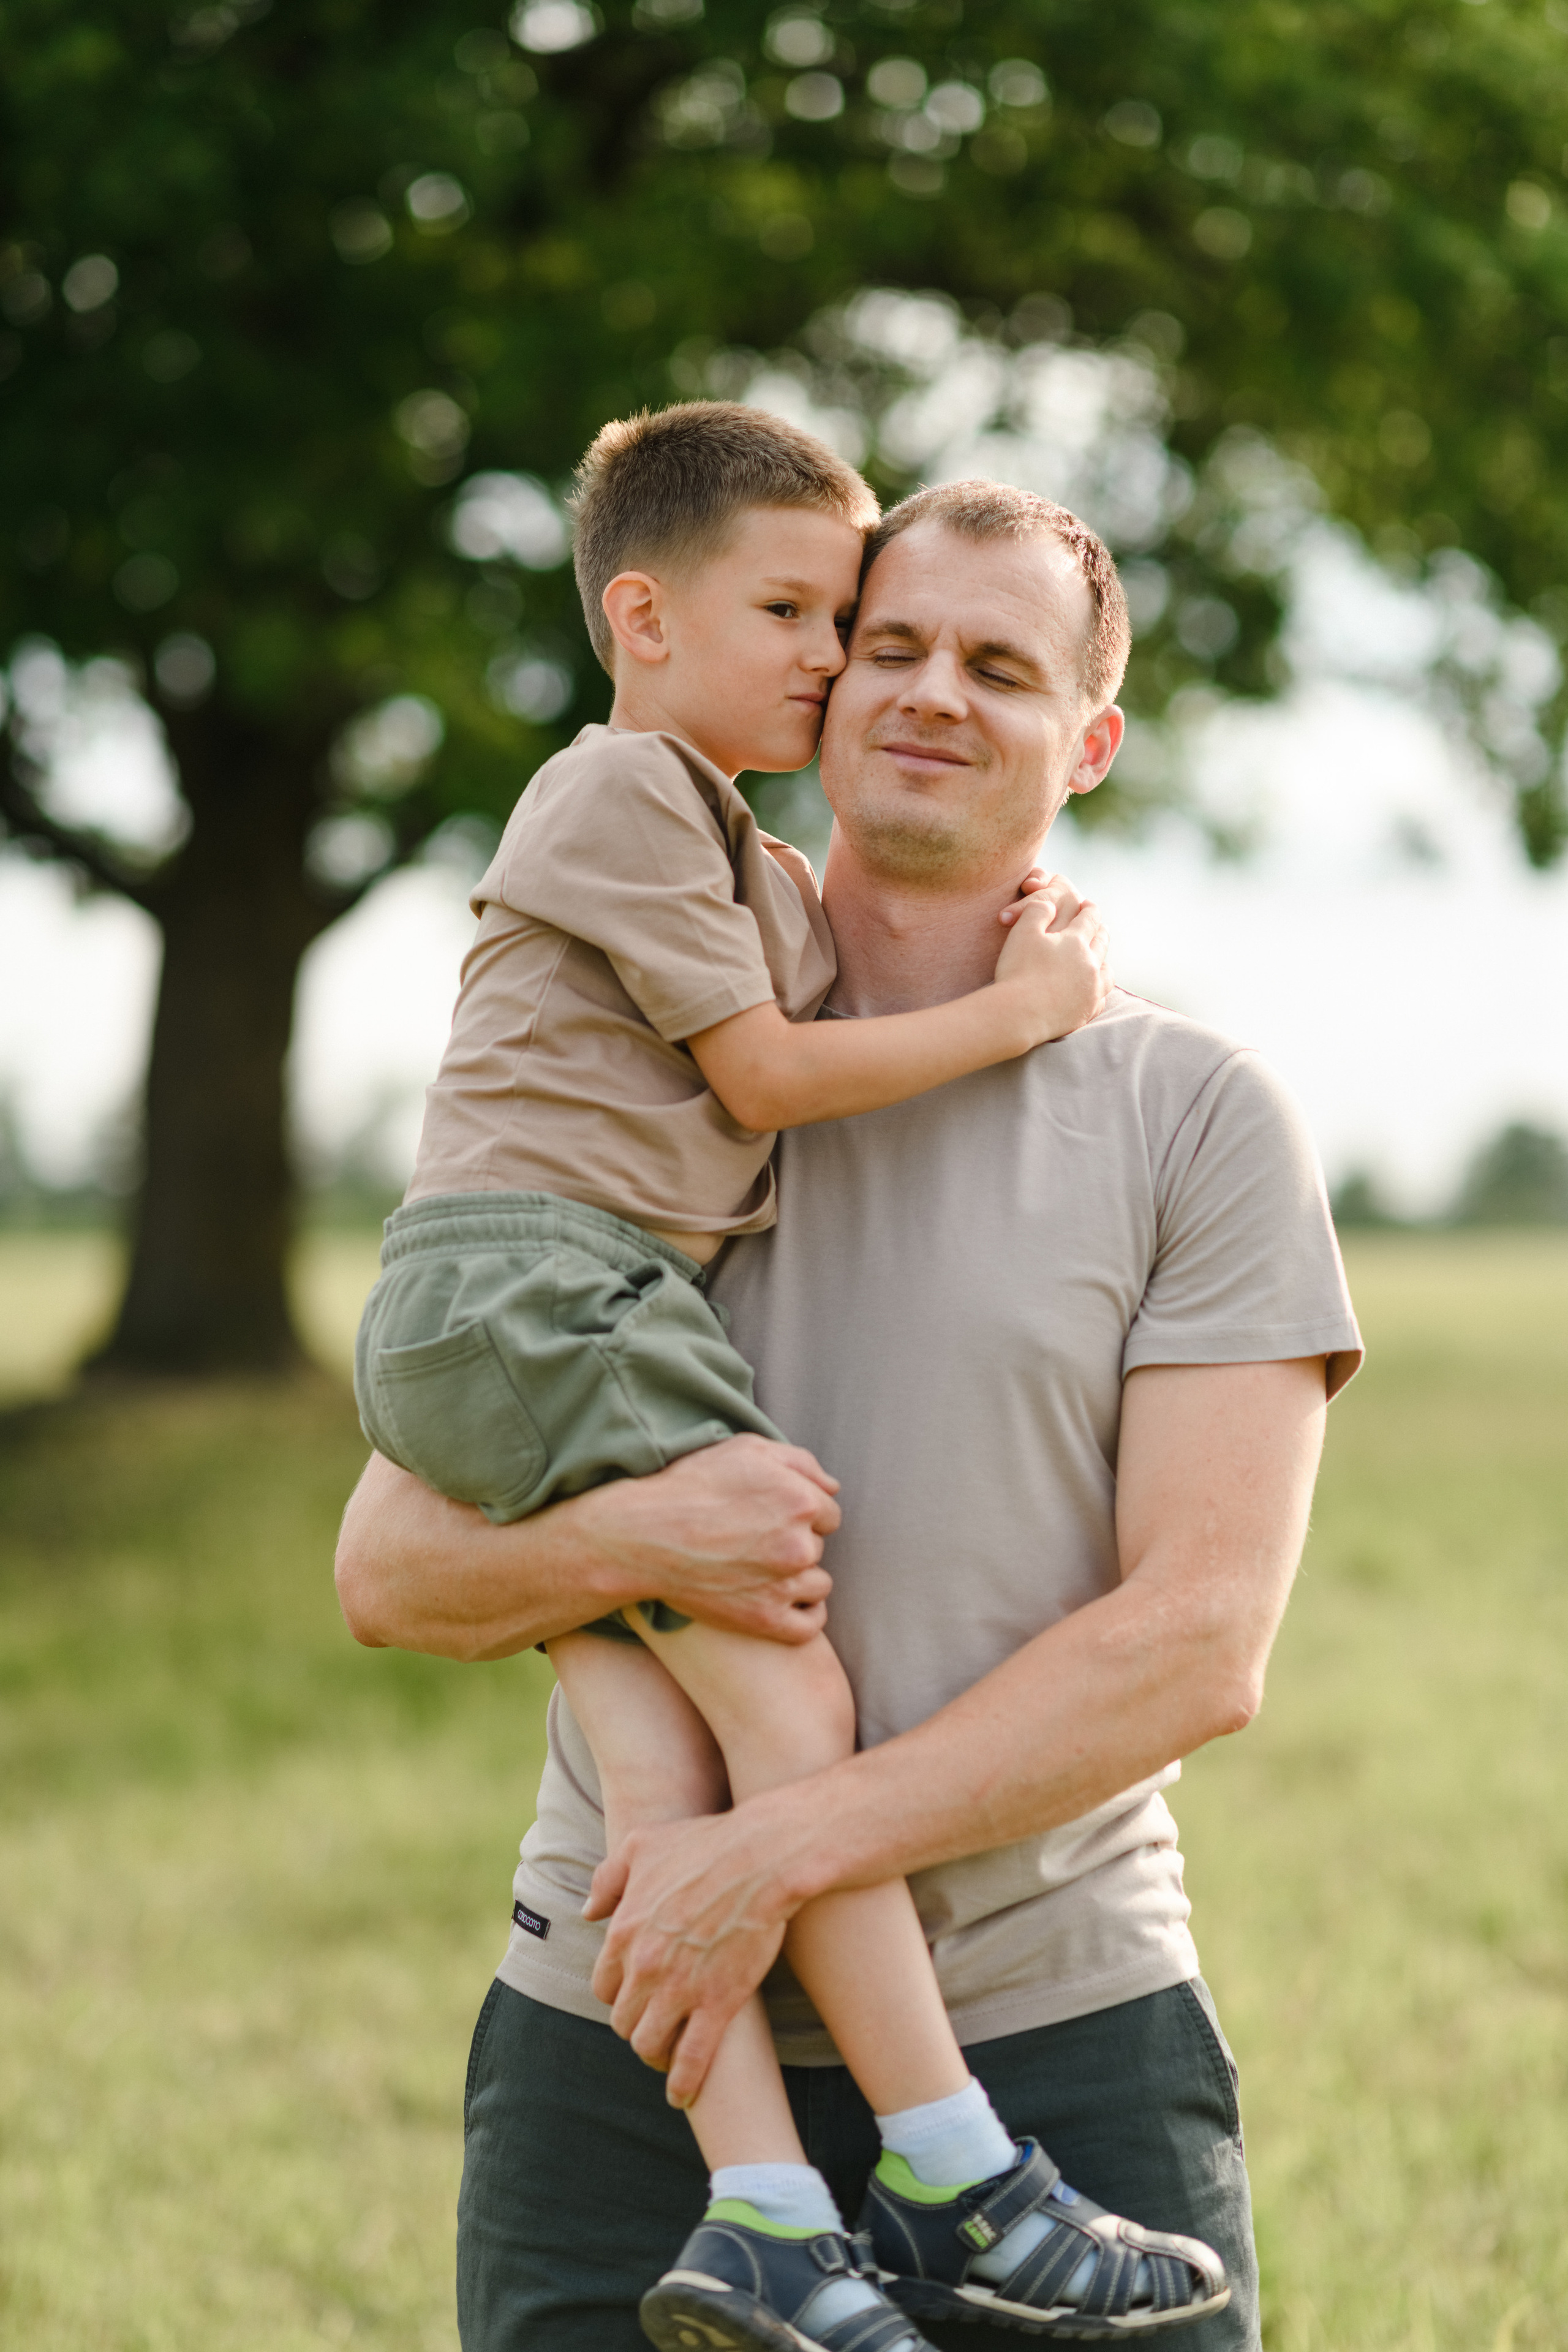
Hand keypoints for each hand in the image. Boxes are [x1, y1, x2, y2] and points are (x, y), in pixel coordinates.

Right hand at [579, 1433, 840, 1643]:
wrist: (642, 1536)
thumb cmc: (691, 1486)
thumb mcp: (745, 1449)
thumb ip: (800, 1462)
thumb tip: (832, 1487)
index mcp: (800, 1500)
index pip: (828, 1513)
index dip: (801, 1512)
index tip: (771, 1515)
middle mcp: (799, 1544)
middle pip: (819, 1546)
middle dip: (795, 1541)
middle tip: (755, 1539)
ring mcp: (783, 1585)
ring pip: (819, 1583)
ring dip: (799, 1577)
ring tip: (762, 1569)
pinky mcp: (766, 1619)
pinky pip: (811, 1623)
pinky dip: (802, 1612)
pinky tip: (782, 1600)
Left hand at [585, 1800, 801, 2104]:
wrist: (763, 1856)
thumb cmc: (706, 1843)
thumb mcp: (642, 1844)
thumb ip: (609, 1879)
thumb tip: (589, 1911)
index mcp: (624, 1931)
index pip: (603, 1985)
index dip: (618, 1993)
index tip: (635, 1994)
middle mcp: (645, 1966)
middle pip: (624, 2019)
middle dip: (636, 2024)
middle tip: (654, 2023)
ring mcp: (680, 1988)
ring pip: (648, 2044)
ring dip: (654, 2054)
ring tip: (667, 2054)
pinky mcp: (718, 2004)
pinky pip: (691, 2060)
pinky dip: (683, 2084)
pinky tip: (681, 2095)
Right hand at [992, 871, 1109, 1042]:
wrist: (1020, 1013)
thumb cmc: (1018, 970)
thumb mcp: (1023, 931)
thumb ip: (1038, 910)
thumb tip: (1051, 903)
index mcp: (1076, 940)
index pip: (1089, 918)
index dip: (1089, 909)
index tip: (1088, 905)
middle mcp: (1090, 964)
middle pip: (1101, 941)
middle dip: (1099, 930)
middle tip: (1097, 926)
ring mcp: (1092, 989)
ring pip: (1106, 970)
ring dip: (1102, 960)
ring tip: (1098, 958)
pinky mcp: (1087, 1011)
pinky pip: (1100, 997)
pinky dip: (1098, 989)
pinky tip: (1092, 989)